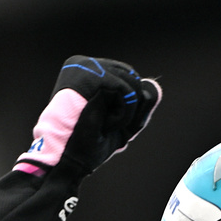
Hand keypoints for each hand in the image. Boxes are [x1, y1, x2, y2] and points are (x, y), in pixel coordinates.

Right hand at [17, 56, 160, 176]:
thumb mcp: (122, 123)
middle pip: (134, 80)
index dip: (129, 108)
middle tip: (105, 125)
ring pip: (133, 85)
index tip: (107, 124)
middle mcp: (87, 64)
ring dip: (126, 114)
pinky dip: (122, 115)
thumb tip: (153, 85)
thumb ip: (139, 105)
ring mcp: (89, 67)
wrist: (67, 156)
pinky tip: (103, 122)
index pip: (129, 80)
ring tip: (102, 123)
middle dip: (130, 110)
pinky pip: (128, 93)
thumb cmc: (87, 143)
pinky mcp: (94, 76)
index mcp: (88, 72)